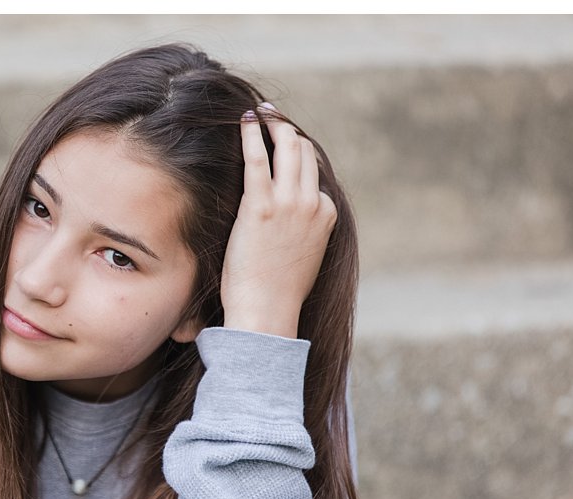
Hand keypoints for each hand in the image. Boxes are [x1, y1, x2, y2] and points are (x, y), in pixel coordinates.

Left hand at [221, 105, 336, 338]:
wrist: (268, 310)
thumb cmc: (279, 291)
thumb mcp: (305, 256)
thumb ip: (305, 231)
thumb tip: (293, 225)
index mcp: (327, 213)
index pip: (314, 173)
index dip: (297, 157)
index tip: (281, 144)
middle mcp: (313, 203)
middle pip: (305, 151)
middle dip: (288, 130)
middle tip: (271, 115)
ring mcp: (290, 203)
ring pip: (288, 147)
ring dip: (273, 124)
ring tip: (258, 112)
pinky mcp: (262, 206)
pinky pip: (258, 159)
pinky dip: (252, 135)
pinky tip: (244, 120)